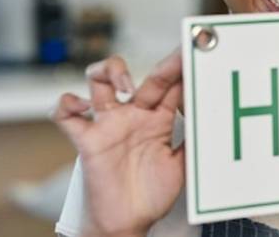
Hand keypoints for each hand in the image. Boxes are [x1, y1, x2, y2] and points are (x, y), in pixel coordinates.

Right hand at [52, 48, 184, 236]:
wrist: (127, 223)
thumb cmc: (152, 195)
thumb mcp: (183, 166)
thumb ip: (194, 143)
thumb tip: (214, 123)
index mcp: (158, 120)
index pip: (171, 87)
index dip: (183, 72)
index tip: (197, 58)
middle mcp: (133, 116)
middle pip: (145, 78)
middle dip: (164, 66)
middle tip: (179, 60)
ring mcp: (109, 124)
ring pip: (100, 80)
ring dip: (110, 71)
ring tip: (126, 86)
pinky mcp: (87, 140)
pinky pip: (65, 114)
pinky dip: (67, 104)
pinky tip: (83, 106)